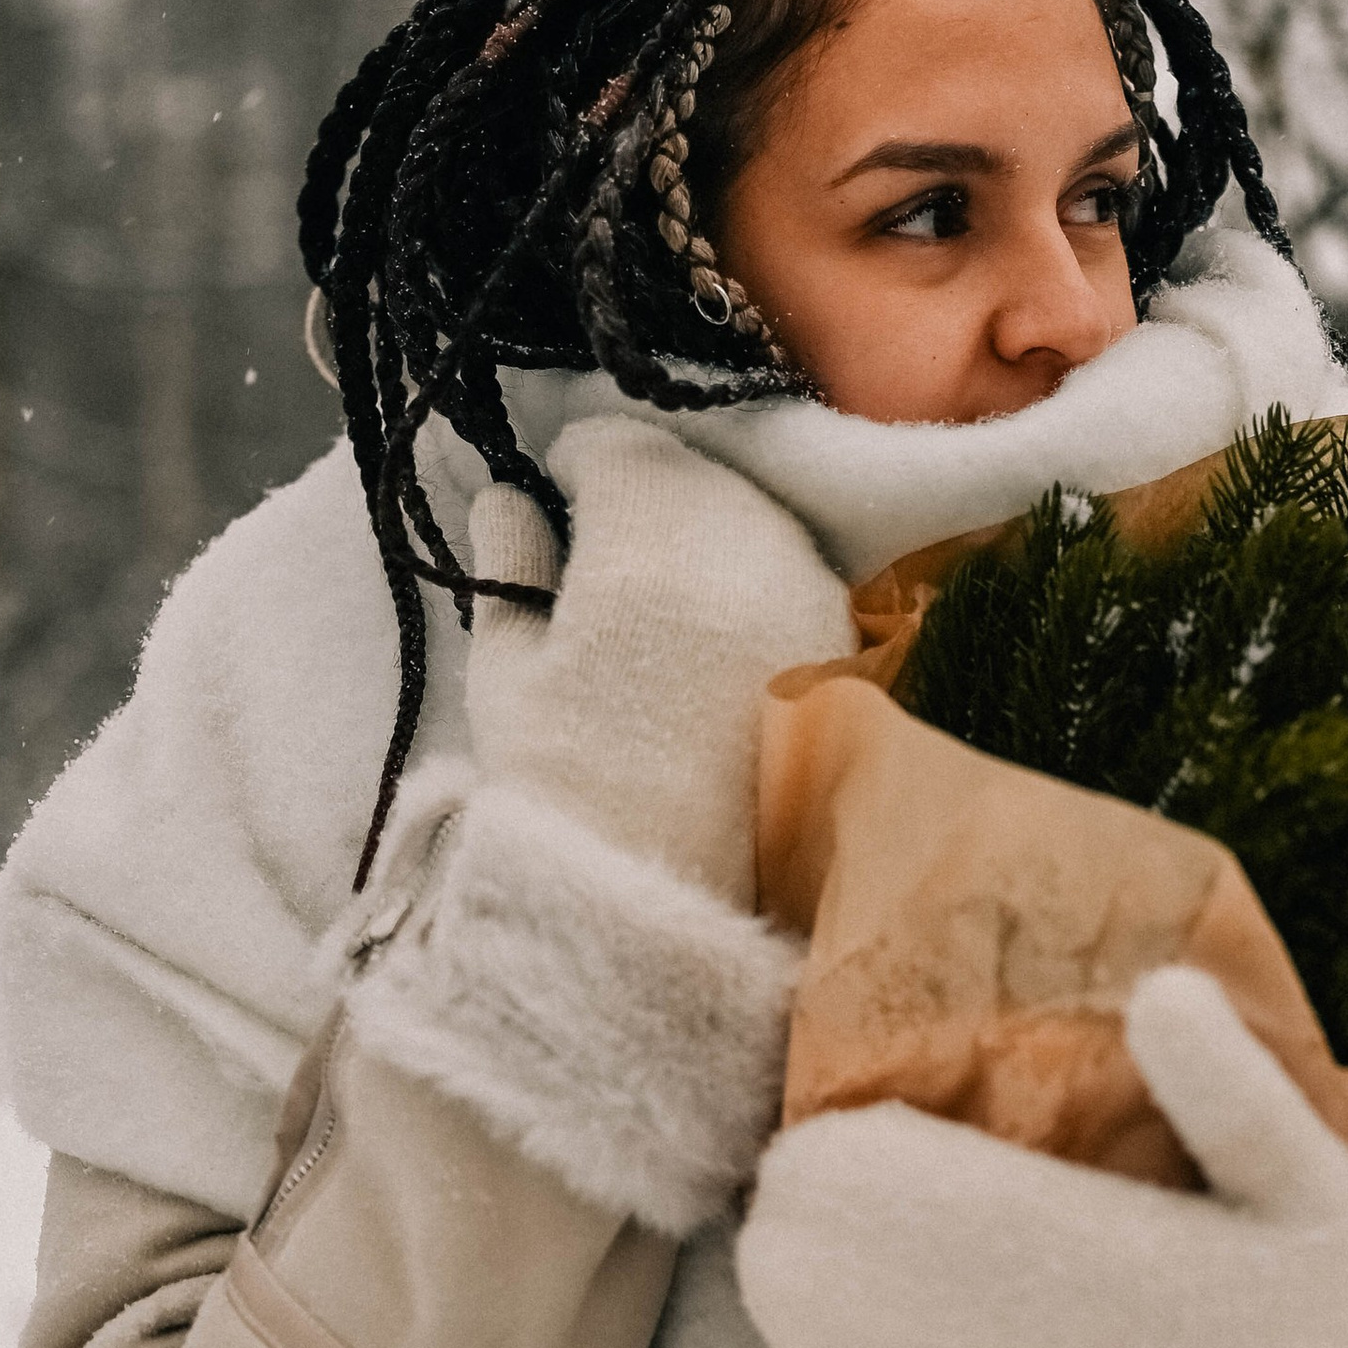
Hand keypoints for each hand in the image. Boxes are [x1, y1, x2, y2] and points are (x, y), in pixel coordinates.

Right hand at [465, 419, 853, 905]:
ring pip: (746, 514)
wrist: (676, 905)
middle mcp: (745, 534)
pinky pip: (787, 571)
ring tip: (650, 610)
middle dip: (639, 496)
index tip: (552, 509)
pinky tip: (708, 646)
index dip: (570, 472)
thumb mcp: (507, 677)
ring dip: (697, 535)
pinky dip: (746, 584)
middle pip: (689, 469)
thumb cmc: (569, 791)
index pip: (613, 443)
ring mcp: (808, 583)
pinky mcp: (842, 638)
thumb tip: (508, 498)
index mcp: (649, 529)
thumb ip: (506, 568)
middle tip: (596, 562)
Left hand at [736, 966, 1347, 1347]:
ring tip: (898, 1219)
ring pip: (802, 1319)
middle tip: (882, 1157)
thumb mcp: (1309, 1177)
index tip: (895, 1115)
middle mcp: (991, 1343)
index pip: (863, 1181)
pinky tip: (930, 1301)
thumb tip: (1165, 987)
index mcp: (1064, 1252)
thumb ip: (1230, 1089)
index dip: (846, 1140)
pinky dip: (857, 1329)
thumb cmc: (1326, 1305)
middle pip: (795, 1252)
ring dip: (828, 1259)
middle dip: (814, 1194)